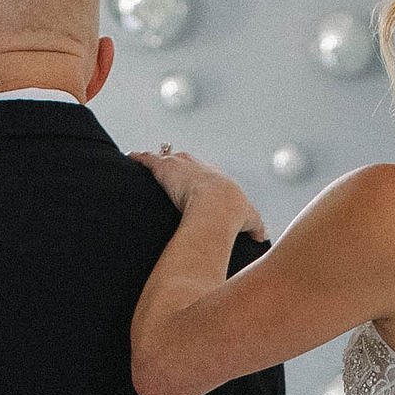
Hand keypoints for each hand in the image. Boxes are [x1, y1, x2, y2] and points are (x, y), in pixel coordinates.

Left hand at [133, 146, 263, 238]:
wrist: (219, 206)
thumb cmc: (234, 214)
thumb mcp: (249, 221)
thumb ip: (256, 228)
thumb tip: (262, 237)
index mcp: (218, 179)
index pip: (208, 174)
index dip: (202, 178)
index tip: (198, 182)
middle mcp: (201, 168)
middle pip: (188, 161)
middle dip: (181, 163)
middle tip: (173, 167)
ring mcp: (182, 166)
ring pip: (168, 158)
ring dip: (159, 159)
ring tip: (151, 161)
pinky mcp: (164, 168)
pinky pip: (148, 159)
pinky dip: (139, 158)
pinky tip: (131, 156)